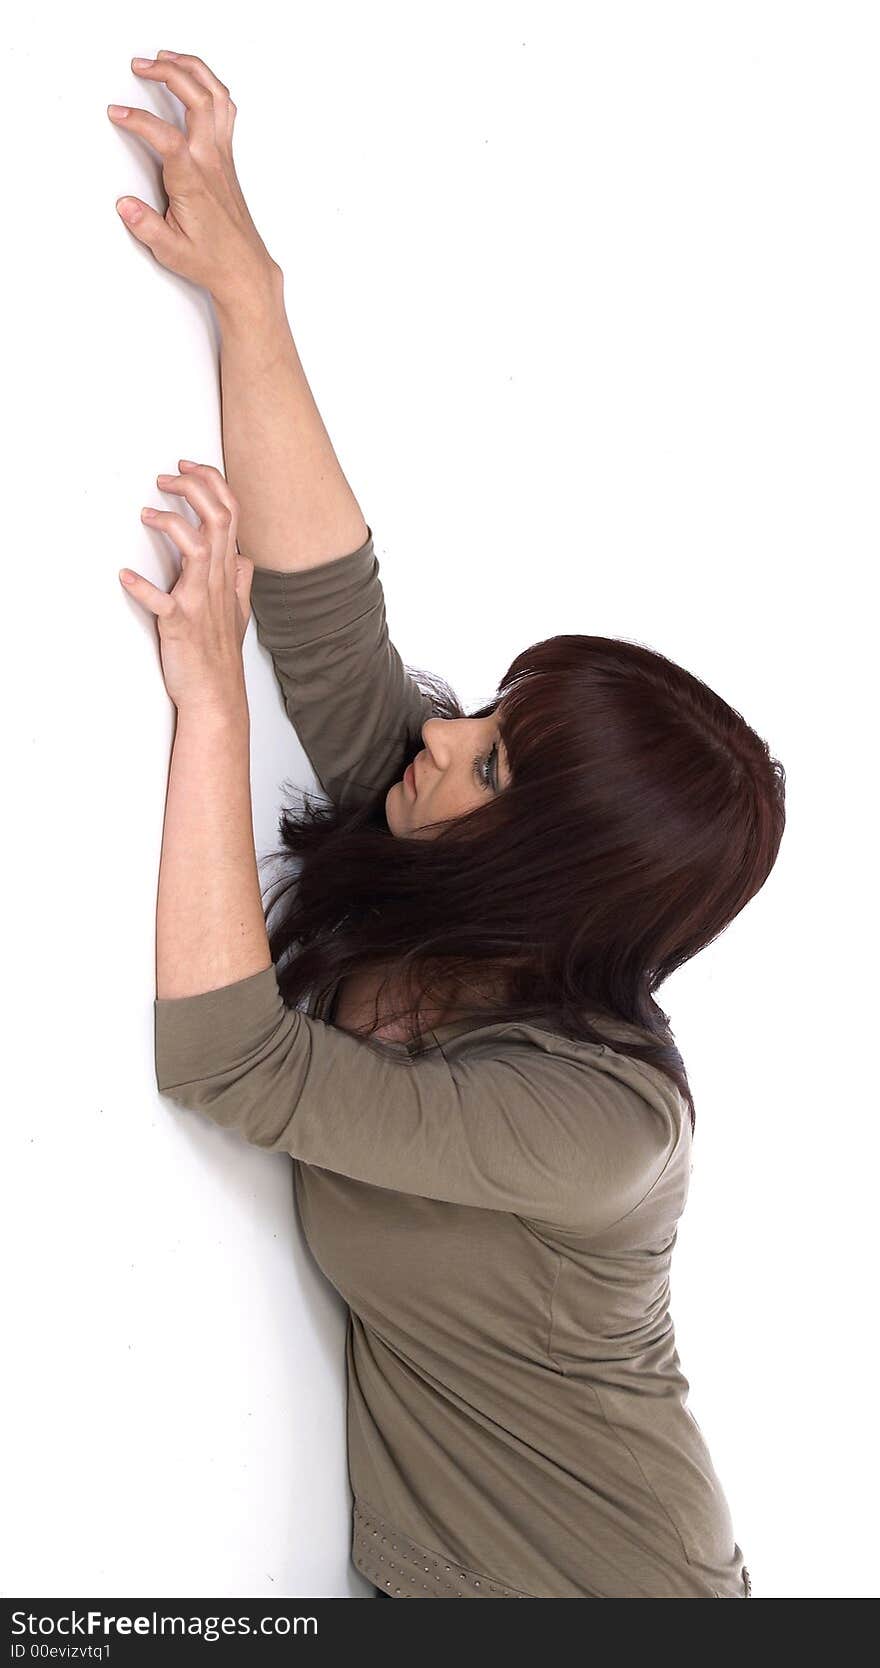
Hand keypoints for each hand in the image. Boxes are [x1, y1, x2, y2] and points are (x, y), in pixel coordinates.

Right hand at [108, 51, 279, 303]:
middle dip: (168, 73)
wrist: (245, 269)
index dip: (140, 121)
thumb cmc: (211, 259)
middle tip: (140, 65)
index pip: (167, 138)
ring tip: (166, 59)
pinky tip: (193, 82)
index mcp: (193, 182)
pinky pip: (224, 110)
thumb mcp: (169, 250)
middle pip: (197, 99)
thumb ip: (145, 225)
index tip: (118, 113)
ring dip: (192, 70)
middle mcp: (211, 162)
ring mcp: (222, 156)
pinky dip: (209, 86)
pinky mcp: (227, 158)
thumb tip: (125, 204)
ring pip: (216, 97)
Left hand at [119, 459, 253, 716]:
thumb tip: (243, 559)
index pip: (231, 514)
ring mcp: (199, 602)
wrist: (216, 695)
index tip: (188, 468)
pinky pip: (163, 601)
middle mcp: (217, 581)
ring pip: (197, 548)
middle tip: (166, 478)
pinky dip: (142, 587)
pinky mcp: (180, 624)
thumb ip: (240, 582)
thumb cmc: (221, 655)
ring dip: (171, 524)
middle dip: (193, 488)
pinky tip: (125, 576)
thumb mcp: (238, 614)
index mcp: (228, 573)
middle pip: (218, 519)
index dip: (212, 483)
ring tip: (146, 514)